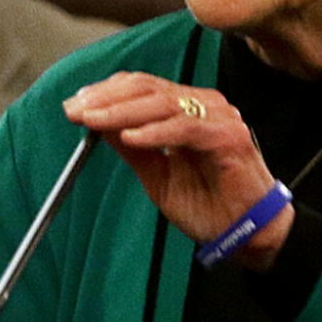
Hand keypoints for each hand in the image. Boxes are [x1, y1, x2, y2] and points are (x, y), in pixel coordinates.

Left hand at [63, 72, 293, 269]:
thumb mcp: (158, 175)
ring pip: (163, 103)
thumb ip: (133, 148)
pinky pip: (186, 128)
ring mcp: (219, 117)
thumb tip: (97, 125)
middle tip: (75, 110)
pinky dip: (155, 132)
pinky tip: (130, 137)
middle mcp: (204, 104)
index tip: (74, 106)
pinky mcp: (229, 136)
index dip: (106, 92)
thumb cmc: (208, 206)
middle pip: (148, 88)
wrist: (246, 235)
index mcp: (187, 108)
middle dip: (106, 98)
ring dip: (122, 111)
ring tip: (93, 120)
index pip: (142, 86)